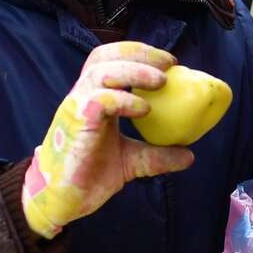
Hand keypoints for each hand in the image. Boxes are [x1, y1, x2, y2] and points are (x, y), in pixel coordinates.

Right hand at [22, 42, 195, 238]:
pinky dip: (124, 99)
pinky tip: (144, 110)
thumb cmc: (89, 175)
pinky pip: (99, 100)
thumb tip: (190, 155)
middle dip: (139, 53)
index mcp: (94, 97)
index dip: (139, 53)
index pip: (111, 58)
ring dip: (134, 71)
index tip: (170, 63)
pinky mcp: (76, 123)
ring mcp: (77, 107)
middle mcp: (83, 96)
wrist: (63, 199)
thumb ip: (157, 155)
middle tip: (169, 64)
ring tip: (160, 81)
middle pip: (105, 56)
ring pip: (101, 72)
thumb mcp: (131, 162)